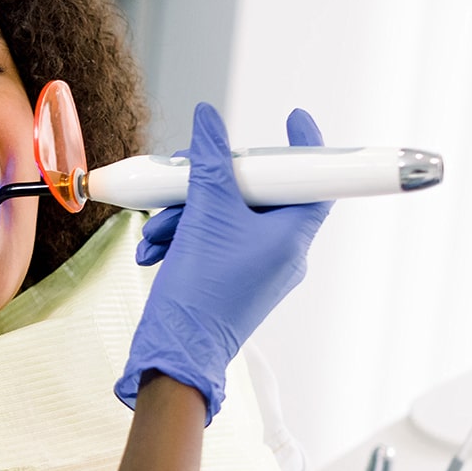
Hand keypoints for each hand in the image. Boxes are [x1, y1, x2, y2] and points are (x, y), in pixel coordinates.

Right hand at [116, 103, 331, 423]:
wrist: (175, 351)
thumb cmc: (201, 292)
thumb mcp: (203, 215)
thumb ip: (208, 162)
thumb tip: (210, 121)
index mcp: (292, 237)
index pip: (315, 181)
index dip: (306, 147)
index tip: (293, 119)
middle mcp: (281, 253)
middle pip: (257, 195)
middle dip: (211, 185)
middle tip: (186, 174)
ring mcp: (256, 268)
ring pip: (227, 218)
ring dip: (186, 214)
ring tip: (158, 230)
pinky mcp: (232, 279)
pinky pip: (214, 241)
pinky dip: (184, 236)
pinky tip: (156, 248)